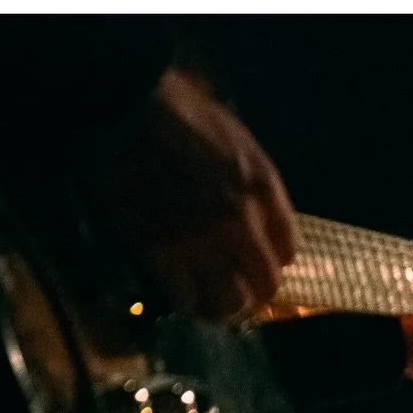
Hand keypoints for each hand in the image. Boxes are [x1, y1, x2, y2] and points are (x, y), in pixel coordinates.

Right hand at [80, 68, 297, 321]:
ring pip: (229, 302)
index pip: (288, 250)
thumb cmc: (178, 110)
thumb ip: (254, 182)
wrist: (123, 104)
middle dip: (256, 293)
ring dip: (226, 307)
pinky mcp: (161, 252)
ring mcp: (200, 240)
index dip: (275, 261)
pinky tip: (183, 293)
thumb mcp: (235, 138)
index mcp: (260, 187)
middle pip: (265, 284)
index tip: (259, 262)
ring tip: (215, 304)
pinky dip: (188, 301)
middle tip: (242, 295)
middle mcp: (238, 220)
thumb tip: (261, 223)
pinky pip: (186, 298)